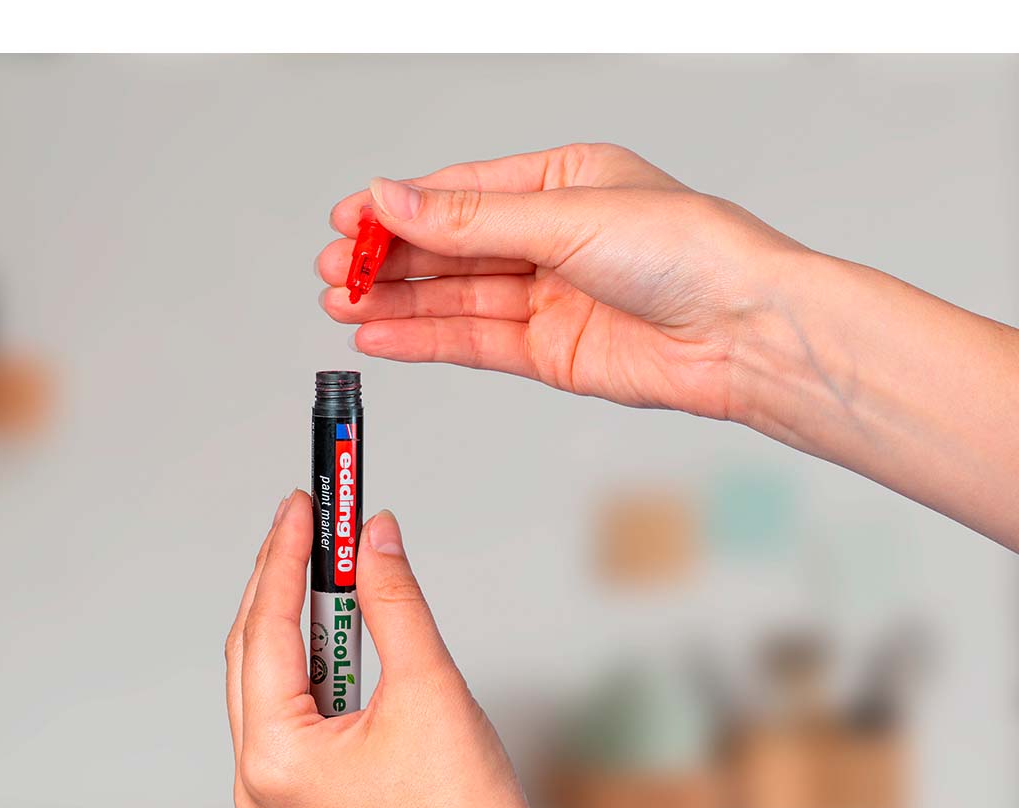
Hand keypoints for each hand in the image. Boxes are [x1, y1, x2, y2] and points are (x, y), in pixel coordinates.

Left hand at [224, 490, 563, 807]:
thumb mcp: (430, 689)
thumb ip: (395, 602)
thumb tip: (377, 540)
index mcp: (275, 759)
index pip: (267, 630)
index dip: (285, 557)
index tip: (303, 506)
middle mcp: (261, 777)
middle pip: (256, 648)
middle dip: (284, 577)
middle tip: (312, 519)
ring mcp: (279, 788)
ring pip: (273, 674)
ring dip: (303, 615)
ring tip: (331, 557)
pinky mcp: (305, 788)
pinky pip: (295, 702)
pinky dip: (317, 655)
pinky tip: (342, 618)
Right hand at [316, 142, 803, 421]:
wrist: (743, 334)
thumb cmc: (689, 254)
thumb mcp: (566, 218)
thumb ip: (471, 219)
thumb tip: (393, 198)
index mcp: (562, 182)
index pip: (460, 193)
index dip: (399, 207)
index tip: (348, 220)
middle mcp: (552, 239)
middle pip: (450, 247)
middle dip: (390, 259)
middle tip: (335, 271)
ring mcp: (549, 298)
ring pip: (455, 296)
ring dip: (398, 301)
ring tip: (343, 305)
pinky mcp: (549, 353)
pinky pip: (474, 340)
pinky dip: (426, 338)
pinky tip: (383, 335)